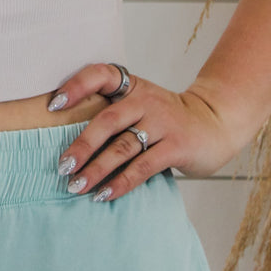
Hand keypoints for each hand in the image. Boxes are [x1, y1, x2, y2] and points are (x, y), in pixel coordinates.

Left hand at [47, 62, 247, 201]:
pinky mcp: (177, 146)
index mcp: (132, 86)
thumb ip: (113, 115)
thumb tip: (68, 144)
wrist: (216, 123)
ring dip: (96, 169)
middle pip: (107, 120)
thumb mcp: (142, 105)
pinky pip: (143, 167)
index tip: (53, 106)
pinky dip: (121, 183)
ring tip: (76, 186)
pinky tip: (104, 195)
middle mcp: (146, 100)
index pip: (101, 74)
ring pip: (123, 147)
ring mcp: (163, 122)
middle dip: (82, 145)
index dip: (76, 86)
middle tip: (63, 166)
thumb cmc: (167, 119)